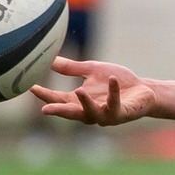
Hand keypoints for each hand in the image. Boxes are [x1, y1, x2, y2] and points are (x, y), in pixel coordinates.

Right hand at [29, 57, 154, 124]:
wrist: (144, 90)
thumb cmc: (116, 82)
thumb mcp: (91, 71)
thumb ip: (71, 68)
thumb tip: (48, 59)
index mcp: (80, 101)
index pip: (58, 100)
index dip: (45, 95)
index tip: (30, 87)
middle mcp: (90, 111)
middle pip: (71, 113)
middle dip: (59, 112)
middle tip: (45, 110)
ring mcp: (106, 114)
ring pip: (92, 113)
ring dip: (85, 104)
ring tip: (78, 92)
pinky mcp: (122, 113)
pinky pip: (116, 104)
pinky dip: (113, 92)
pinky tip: (112, 79)